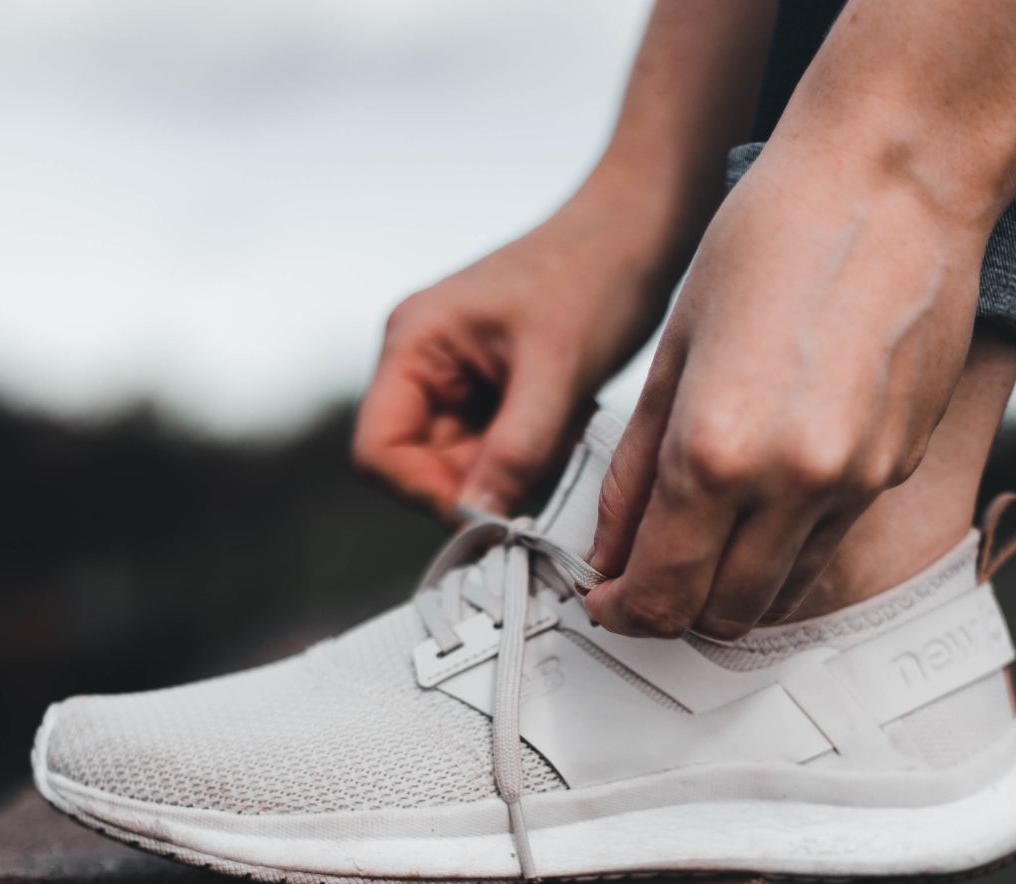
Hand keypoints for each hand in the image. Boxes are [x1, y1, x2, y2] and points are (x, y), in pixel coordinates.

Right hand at [353, 194, 678, 518]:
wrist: (637, 231)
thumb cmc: (595, 274)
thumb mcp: (557, 373)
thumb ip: (514, 452)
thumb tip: (478, 521)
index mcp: (413, 342)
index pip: (378, 451)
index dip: (423, 492)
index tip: (487, 513)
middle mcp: (419, 360)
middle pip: (416, 464)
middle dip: (476, 482)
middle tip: (540, 471)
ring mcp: (452, 374)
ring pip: (459, 464)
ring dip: (507, 471)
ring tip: (560, 435)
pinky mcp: (488, 386)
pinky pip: (491, 448)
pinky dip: (526, 455)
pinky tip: (562, 427)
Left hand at [584, 142, 988, 639]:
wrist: (894, 179)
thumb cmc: (774, 235)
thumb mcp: (671, 352)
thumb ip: (637, 469)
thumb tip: (610, 551)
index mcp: (716, 452)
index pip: (659, 595)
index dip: (620, 611)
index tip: (605, 597)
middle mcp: (793, 484)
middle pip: (720, 616)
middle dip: (671, 611)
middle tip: (643, 575)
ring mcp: (856, 483)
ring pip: (781, 595)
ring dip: (731, 588)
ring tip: (700, 537)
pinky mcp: (898, 468)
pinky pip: (828, 545)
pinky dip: (785, 548)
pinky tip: (763, 496)